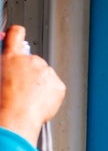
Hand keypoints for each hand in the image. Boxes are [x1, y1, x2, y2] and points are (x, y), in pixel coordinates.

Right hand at [0, 26, 65, 145]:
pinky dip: (48, 93)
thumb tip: (7, 63)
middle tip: (20, 86)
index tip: (16, 33)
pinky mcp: (59, 85)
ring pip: (44, 75)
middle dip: (28, 71)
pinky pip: (54, 87)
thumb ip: (4, 64)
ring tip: (28, 97)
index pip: (15, 34)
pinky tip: (38, 101)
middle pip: (32, 61)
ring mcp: (47, 72)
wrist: (17, 116)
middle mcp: (31, 61)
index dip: (15, 33)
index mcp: (12, 57)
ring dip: (38, 83)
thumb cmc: (3, 100)